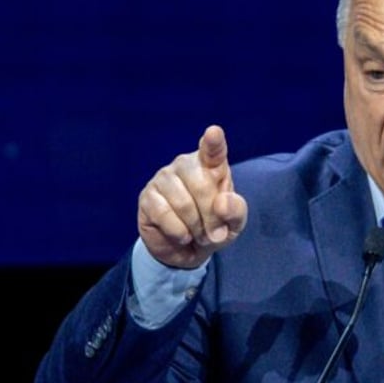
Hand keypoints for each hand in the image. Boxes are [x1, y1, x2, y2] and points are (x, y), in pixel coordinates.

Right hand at [137, 125, 248, 267]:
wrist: (187, 250)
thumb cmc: (214, 228)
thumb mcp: (234, 224)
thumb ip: (236, 211)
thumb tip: (222, 203)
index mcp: (212, 164)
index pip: (213, 150)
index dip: (213, 142)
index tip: (214, 132)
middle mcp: (186, 164)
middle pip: (202, 186)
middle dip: (211, 217)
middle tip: (213, 233)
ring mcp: (164, 178)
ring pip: (183, 203)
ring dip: (195, 227)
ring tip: (196, 233)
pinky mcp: (147, 196)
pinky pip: (164, 215)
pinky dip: (178, 232)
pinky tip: (181, 234)